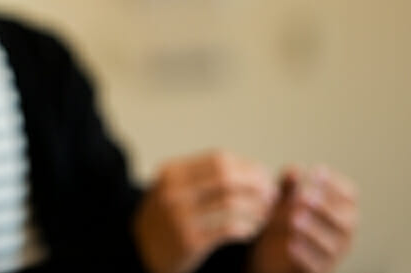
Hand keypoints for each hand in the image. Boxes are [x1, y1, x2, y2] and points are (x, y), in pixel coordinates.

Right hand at [134, 150, 277, 272]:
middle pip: (226, 178)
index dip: (247, 167)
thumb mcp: (173, 189)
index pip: (218, 159)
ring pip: (231, 203)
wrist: (138, 251)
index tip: (264, 176)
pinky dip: (246, 227)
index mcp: (171, 172)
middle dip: (256, 185)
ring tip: (265, 214)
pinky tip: (251, 230)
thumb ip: (202, 178)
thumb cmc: (165, 219)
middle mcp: (173, 191)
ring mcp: (179, 216)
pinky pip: (228, 229)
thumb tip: (250, 170)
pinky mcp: (189, 241)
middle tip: (272, 195)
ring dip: (256, 208)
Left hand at [248, 165, 357, 272]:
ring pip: (333, 245)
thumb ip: (289, 185)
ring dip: (314, 231)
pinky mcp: (321, 269)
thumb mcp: (286, 198)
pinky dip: (305, 256)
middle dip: (326, 207)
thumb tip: (294, 169)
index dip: (335, 182)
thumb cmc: (288, 217)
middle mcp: (344, 232)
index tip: (316, 170)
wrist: (279, 252)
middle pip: (347, 221)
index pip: (350, 196)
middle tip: (303, 196)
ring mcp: (334, 253)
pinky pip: (318, 266)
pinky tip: (290, 245)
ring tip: (294, 220)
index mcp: (342, 210)